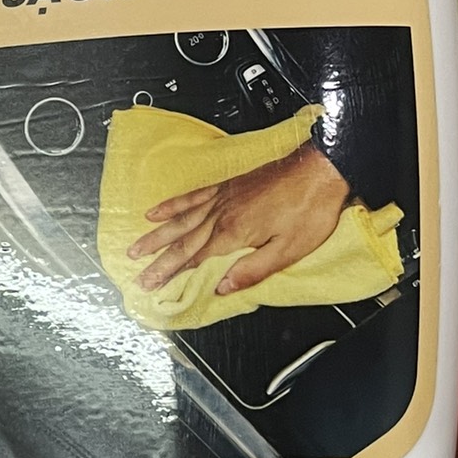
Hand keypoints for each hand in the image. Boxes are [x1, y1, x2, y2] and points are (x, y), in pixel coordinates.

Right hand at [130, 138, 350, 296]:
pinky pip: (193, 195)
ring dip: (157, 234)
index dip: (171, 274)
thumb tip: (222, 288)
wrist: (321, 169)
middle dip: (158, 260)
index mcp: (235, 233)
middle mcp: (222, 214)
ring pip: (181, 219)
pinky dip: (173, 204)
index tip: (151, 285)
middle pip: (183, 241)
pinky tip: (158, 209)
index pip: (195, 259)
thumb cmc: (310, 209)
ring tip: (136, 246)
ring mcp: (222, 197)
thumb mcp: (289, 250)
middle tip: (137, 274)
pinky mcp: (227, 185)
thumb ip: (253, 270)